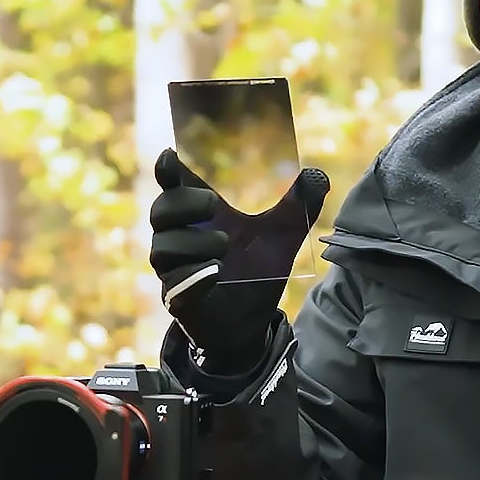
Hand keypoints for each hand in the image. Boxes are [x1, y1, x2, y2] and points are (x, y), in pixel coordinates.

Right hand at [148, 148, 330, 374]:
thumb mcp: (283, 236)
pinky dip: (194, 274)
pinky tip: (216, 272)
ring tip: (224, 246)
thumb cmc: (257, 274)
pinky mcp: (179, 298)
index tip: (170, 155)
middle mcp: (180, 239)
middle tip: (215, 203)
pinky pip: (176, 282)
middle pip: (161, 210)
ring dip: (194, 242)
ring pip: (164, 247)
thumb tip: (318, 174)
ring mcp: (176, 270)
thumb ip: (299, 206)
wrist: (253, 323)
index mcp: (200, 218)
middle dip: (184, 202)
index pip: (174, 187)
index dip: (166, 171)